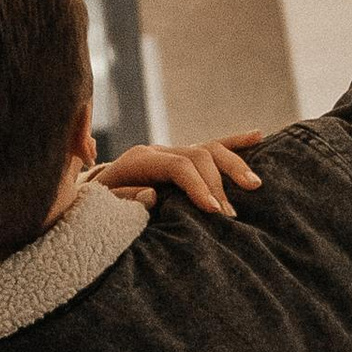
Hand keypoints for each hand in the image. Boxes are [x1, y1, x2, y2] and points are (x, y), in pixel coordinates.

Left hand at [99, 136, 264, 220]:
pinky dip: (236, 141)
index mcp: (139, 160)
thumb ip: (122, 200)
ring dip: (235, 166)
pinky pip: (213, 145)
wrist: (92, 194)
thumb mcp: (100, 205)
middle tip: (231, 215)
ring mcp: (174, 151)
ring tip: (254, 186)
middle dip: (218, 185)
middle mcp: (159, 150)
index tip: (214, 211)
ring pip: (211, 149)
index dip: (198, 186)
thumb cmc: (98, 205)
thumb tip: (152, 196)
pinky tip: (259, 136)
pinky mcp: (184, 156)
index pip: (178, 166)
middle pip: (199, 156)